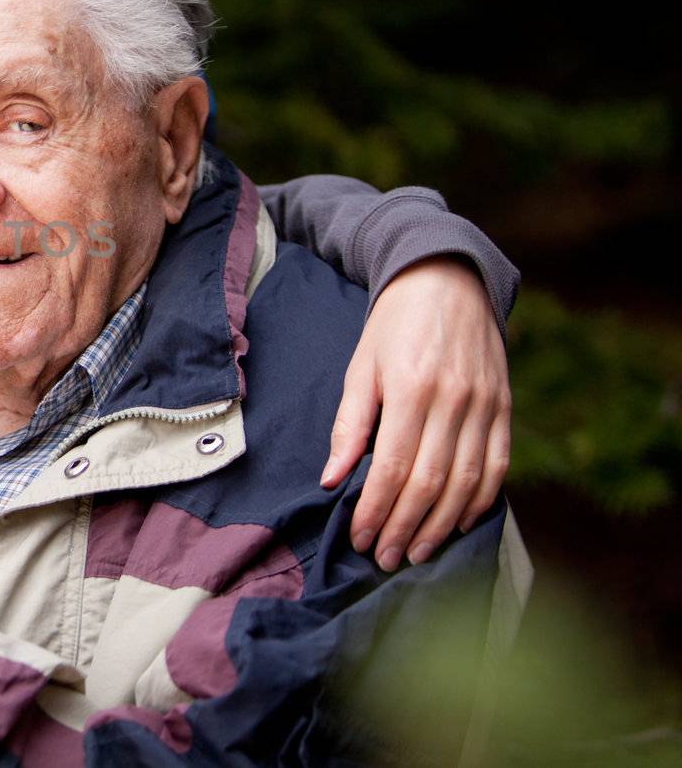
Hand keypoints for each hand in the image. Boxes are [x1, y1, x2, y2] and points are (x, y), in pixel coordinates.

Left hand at [320, 256, 510, 571]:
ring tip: (416, 553)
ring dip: (441, 526)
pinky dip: (480, 501)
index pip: (395, 467)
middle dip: (405, 528)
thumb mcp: (360, 367)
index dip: (377, 510)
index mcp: (411, 389)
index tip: (360, 538)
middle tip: (385, 559)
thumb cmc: (393, 326)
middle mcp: (455, 400)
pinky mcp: (506, 408)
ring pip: (468, 482)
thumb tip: (332, 478)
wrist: (446, 281)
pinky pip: (499, 466)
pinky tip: (457, 524)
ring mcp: (487, 406)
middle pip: (432, 483)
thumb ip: (349, 425)